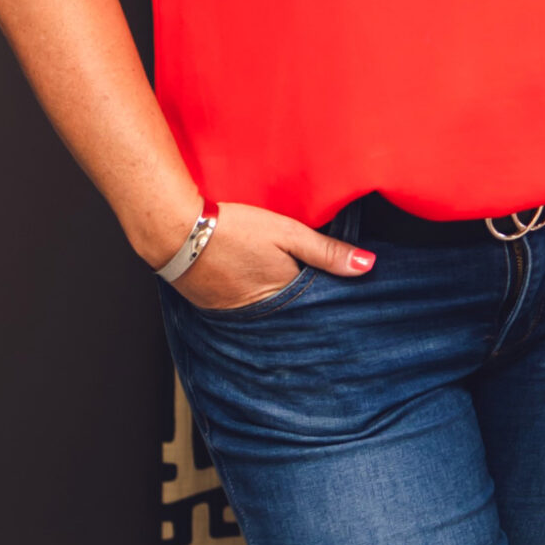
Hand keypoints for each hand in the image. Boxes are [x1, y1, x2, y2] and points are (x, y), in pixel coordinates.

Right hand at [168, 199, 375, 310]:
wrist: (176, 232)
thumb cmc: (234, 228)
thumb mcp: (288, 233)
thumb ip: (327, 251)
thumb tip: (368, 266)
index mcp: (283, 296)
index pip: (317, 307)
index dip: (331, 300)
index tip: (349, 300)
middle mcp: (260, 315)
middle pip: (293, 316)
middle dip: (308, 311)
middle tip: (323, 303)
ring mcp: (235, 316)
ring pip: (270, 317)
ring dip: (282, 309)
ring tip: (293, 298)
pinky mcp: (215, 311)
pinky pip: (246, 314)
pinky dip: (256, 306)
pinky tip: (261, 292)